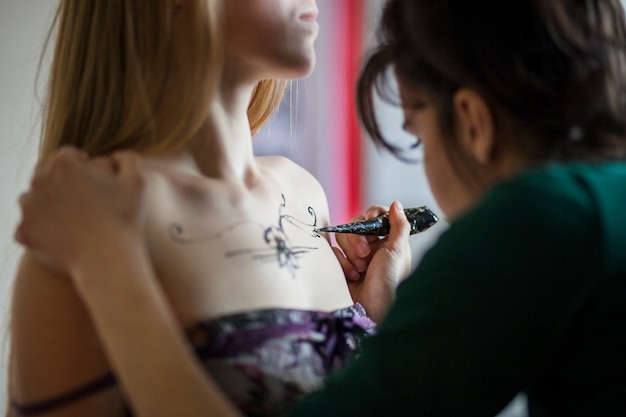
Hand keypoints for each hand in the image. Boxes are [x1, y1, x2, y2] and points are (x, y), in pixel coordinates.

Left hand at [15, 146, 145, 276]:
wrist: (107, 258)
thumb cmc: (124, 218)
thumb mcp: (137, 181)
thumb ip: (127, 159)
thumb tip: (116, 156)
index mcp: (64, 164)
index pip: (68, 155)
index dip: (83, 164)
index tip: (92, 179)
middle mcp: (40, 181)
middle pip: (46, 173)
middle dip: (61, 181)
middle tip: (82, 199)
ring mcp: (29, 207)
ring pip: (33, 197)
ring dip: (48, 202)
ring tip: (71, 217)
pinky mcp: (24, 231)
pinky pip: (29, 224)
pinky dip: (41, 228)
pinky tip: (61, 235)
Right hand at [333, 201, 411, 321]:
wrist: (372, 310)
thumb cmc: (390, 282)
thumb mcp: (397, 251)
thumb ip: (398, 225)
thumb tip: (396, 204)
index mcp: (387, 241)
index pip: (375, 217)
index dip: (371, 215)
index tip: (370, 219)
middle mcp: (371, 247)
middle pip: (355, 224)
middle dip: (358, 239)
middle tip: (365, 254)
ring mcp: (355, 257)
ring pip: (342, 237)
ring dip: (350, 253)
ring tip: (359, 270)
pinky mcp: (341, 267)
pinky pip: (334, 253)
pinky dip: (342, 263)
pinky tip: (352, 277)